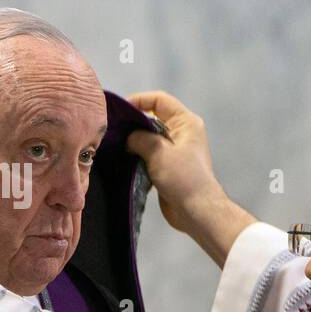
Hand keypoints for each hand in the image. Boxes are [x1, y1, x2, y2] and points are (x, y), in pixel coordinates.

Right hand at [125, 91, 223, 236]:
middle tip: (114, 129)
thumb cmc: (183, 178)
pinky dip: (137, 155)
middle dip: (133, 122)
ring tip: (116, 145)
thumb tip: (128, 137)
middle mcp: (182, 132)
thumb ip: (140, 138)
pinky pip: (149, 153)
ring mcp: (175, 149)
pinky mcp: (168, 165)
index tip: (121, 110)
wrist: (196, 210)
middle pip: (153, 118)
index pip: (160, 100)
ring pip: (149, 137)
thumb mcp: (159, 152)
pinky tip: (124, 160)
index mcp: (186, 122)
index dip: (139, 100)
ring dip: (134, 141)